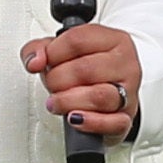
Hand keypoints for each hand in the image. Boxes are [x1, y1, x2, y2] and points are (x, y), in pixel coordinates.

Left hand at [22, 21, 142, 139]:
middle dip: (57, 80)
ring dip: (68, 102)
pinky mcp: (126, 118)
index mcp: (113, 40)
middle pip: (85, 69)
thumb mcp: (61, 51)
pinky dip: (90, 122)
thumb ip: (39, 49)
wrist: (106, 97)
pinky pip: (113, 122)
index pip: (77, 40)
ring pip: (98, 96)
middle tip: (52, 85)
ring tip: (56, 103)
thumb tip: (34, 61)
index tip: (47, 62)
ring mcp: (128, 91)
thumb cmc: (86, 72)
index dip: (53, 54)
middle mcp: (124, 64)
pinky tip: (74, 119)